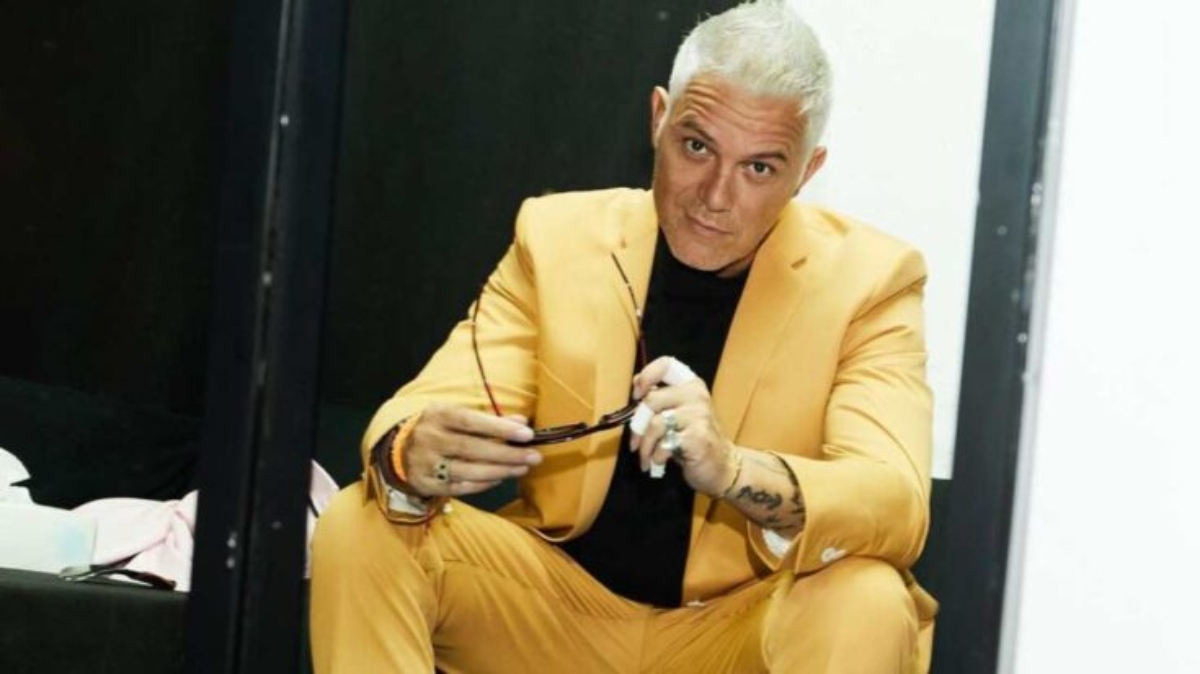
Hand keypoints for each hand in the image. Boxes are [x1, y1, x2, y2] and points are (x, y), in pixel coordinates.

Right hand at [401, 404, 541, 497]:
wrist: (398, 448)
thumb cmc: (439, 428)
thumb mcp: (457, 415)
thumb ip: (489, 419)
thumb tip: (522, 424)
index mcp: (438, 415)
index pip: (471, 421)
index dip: (499, 428)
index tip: (526, 434)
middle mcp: (430, 439)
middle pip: (472, 449)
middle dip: (507, 454)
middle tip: (534, 457)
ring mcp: (426, 464)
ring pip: (468, 471)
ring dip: (500, 471)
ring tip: (523, 468)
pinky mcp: (426, 484)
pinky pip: (460, 487)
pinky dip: (483, 484)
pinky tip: (500, 478)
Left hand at [629, 356, 737, 496]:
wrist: (721, 466)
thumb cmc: (694, 439)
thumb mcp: (678, 414)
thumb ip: (661, 397)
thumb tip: (637, 382)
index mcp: (691, 385)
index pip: (666, 364)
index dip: (647, 376)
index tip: (637, 395)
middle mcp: (696, 396)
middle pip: (652, 400)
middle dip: (637, 425)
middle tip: (635, 442)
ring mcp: (699, 415)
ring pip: (655, 424)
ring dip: (645, 446)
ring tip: (646, 457)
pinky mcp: (698, 437)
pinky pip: (664, 444)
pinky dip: (657, 456)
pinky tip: (659, 462)